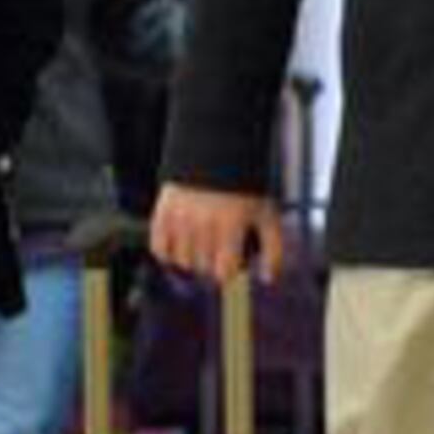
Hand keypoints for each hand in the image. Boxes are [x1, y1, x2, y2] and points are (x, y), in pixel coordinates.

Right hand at [150, 185, 288, 284]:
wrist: (214, 153)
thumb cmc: (245, 190)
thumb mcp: (266, 216)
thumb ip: (274, 250)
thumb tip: (267, 280)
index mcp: (229, 223)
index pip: (223, 272)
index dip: (230, 271)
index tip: (233, 261)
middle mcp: (202, 222)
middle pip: (203, 268)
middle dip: (214, 265)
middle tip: (219, 251)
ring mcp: (179, 217)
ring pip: (182, 261)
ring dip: (193, 260)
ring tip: (202, 246)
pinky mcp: (162, 212)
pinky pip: (159, 249)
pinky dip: (169, 253)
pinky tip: (182, 245)